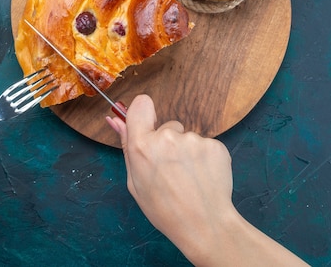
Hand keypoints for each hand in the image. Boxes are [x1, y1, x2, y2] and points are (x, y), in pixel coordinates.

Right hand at [107, 95, 306, 266]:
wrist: (204, 225)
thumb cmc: (164, 209)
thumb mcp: (135, 182)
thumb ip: (127, 146)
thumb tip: (115, 119)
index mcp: (142, 146)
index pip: (141, 105)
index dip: (144, 114)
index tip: (148, 127)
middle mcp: (167, 137)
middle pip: (167, 126)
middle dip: (168, 142)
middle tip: (171, 170)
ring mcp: (193, 140)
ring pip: (187, 138)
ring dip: (187, 152)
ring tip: (188, 177)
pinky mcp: (215, 145)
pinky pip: (205, 145)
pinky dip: (204, 157)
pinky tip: (202, 177)